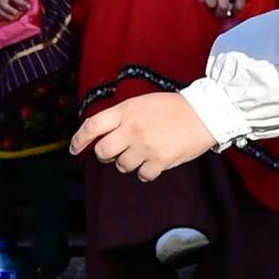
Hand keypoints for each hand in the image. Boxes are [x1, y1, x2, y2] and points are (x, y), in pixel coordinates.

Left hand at [72, 89, 216, 179]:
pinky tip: (154, 162)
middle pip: (102, 152)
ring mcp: (145, 145)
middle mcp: (131, 128)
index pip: (92, 126)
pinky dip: (146, 172)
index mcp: (126, 111)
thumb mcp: (141, 103)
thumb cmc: (172, 107)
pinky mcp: (160, 160)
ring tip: (144, 151)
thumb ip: (121, 117)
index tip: (73, 149)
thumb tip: (102, 135)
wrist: (204, 113)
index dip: (79, 140)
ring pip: (122, 165)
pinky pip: (142, 175)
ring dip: (129, 162)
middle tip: (115, 152)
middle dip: (106, 155)